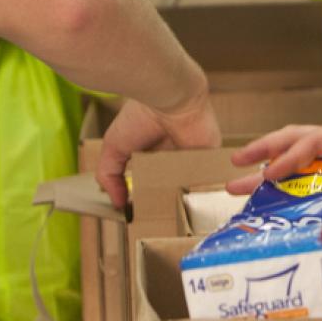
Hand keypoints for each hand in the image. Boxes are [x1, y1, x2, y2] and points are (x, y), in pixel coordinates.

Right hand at [95, 95, 220, 207]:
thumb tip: (118, 204)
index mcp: (152, 151)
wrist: (169, 99)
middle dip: (164, 203)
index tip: (140, 215)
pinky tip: (194, 204)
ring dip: (182, 199)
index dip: (146, 197)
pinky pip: (208, 178)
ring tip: (174, 218)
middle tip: (157, 221)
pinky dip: (201, 190)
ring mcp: (193, 155)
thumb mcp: (114, 148)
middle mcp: (173, 154)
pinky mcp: (211, 156)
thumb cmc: (139, 117)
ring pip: (189, 185)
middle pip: (170, 186)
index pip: (150, 180)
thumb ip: (110, 176)